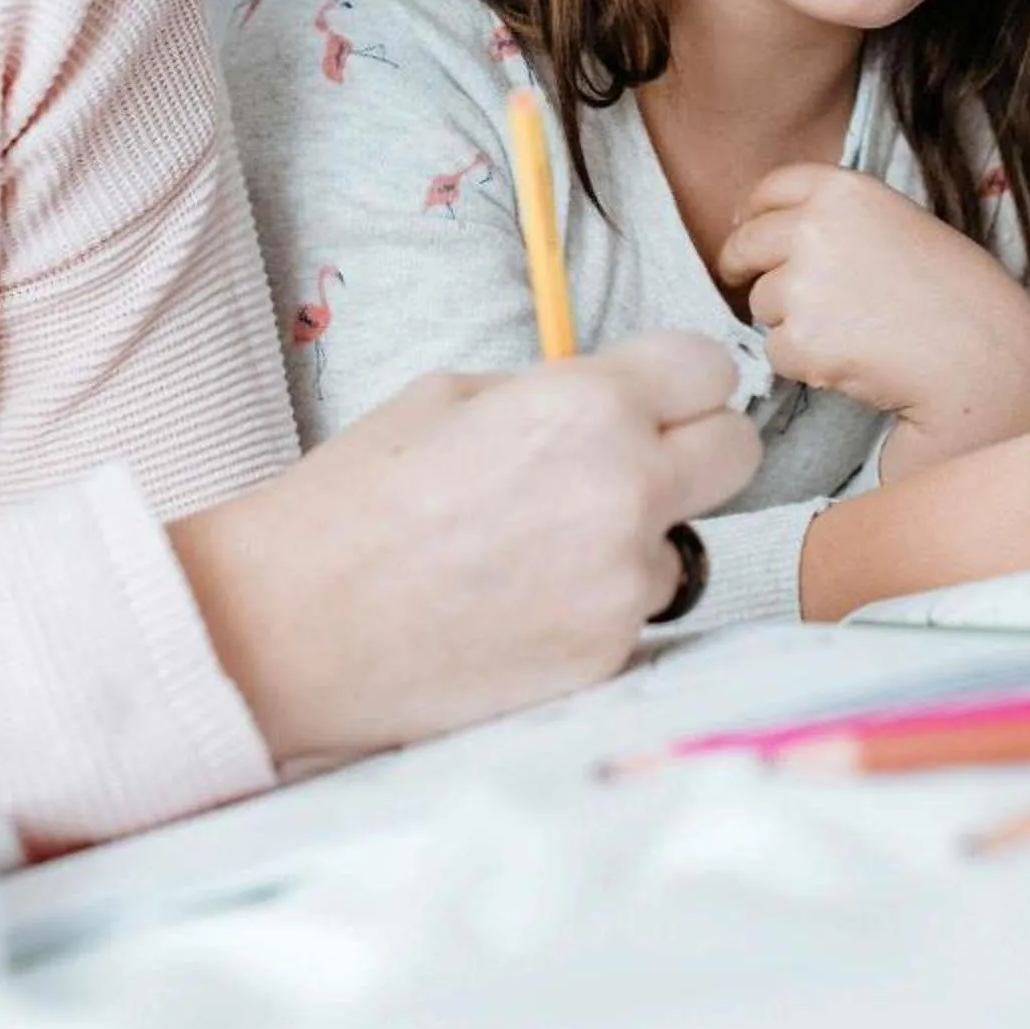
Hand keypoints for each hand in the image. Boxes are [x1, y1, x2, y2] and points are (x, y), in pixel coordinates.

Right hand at [168, 331, 759, 769]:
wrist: (291, 624)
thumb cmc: (356, 497)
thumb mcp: (453, 396)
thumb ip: (555, 392)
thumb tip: (614, 401)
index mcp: (591, 407)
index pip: (710, 368)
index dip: (679, 381)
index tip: (654, 398)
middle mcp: (627, 493)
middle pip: (737, 453)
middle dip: (694, 452)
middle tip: (632, 466)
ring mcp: (622, 586)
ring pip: (680, 546)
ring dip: (632, 543)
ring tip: (532, 553)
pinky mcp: (604, 659)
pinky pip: (632, 616)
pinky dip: (591, 609)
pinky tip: (515, 606)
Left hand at [716, 163, 1029, 467]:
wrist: (981, 356)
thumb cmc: (951, 293)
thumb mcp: (896, 223)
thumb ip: (836, 218)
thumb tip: (761, 226)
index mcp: (843, 189)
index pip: (769, 188)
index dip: (753, 215)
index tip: (749, 231)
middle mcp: (814, 227)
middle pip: (745, 244)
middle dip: (744, 268)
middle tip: (764, 290)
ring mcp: (804, 283)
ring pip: (762, 304)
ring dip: (790, 321)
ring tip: (853, 331)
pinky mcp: (800, 340)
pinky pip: (777, 351)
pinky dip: (804, 363)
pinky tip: (853, 360)